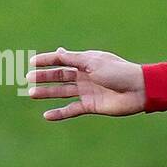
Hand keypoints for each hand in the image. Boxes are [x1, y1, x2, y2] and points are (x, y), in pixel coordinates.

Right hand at [26, 48, 145, 120]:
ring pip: (63, 92)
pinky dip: (60, 113)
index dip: (46, 60)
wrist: (138, 90)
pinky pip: (72, 110)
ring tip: (32, 94)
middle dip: (44, 77)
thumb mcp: (93, 62)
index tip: (31, 62)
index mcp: (86, 61)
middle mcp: (85, 76)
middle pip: (60, 76)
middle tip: (28, 79)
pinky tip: (47, 115)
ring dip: (47, 93)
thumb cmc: (118, 72)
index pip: (61, 59)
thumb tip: (57, 51)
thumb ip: (73, 59)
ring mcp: (87, 91)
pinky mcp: (91, 105)